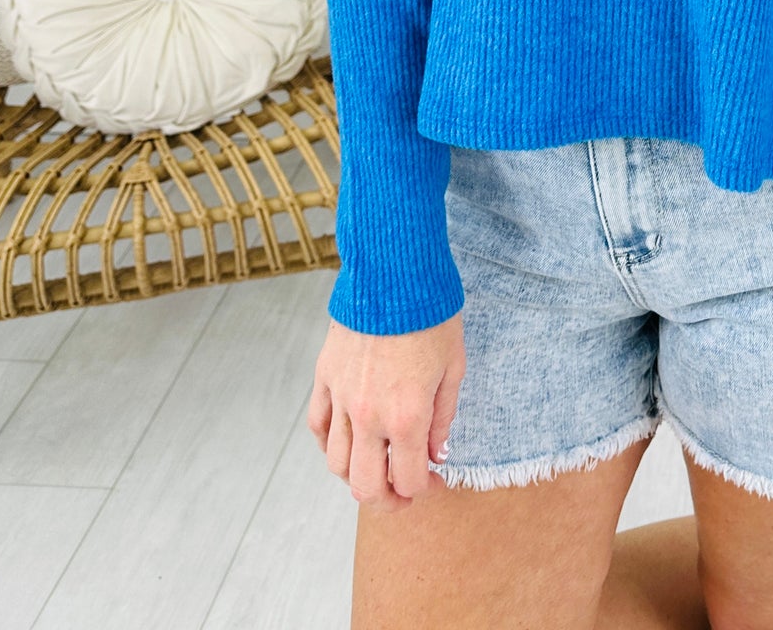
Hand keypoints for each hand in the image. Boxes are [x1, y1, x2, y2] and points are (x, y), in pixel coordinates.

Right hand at [308, 309, 465, 509]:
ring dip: (356, 477)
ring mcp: (342, 398)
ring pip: (337, 463)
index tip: (433, 482)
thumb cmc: (432, 315)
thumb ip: (443, 418)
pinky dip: (330, 444)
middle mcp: (370, 416)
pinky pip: (319, 426)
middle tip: (403, 494)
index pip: (409, 480)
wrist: (394, 272)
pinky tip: (347, 443)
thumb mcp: (453, 367)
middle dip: (387, 501)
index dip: (424, 490)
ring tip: (377, 469)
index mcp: (407, 416)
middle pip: (366, 487)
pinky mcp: (325, 377)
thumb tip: (437, 455)